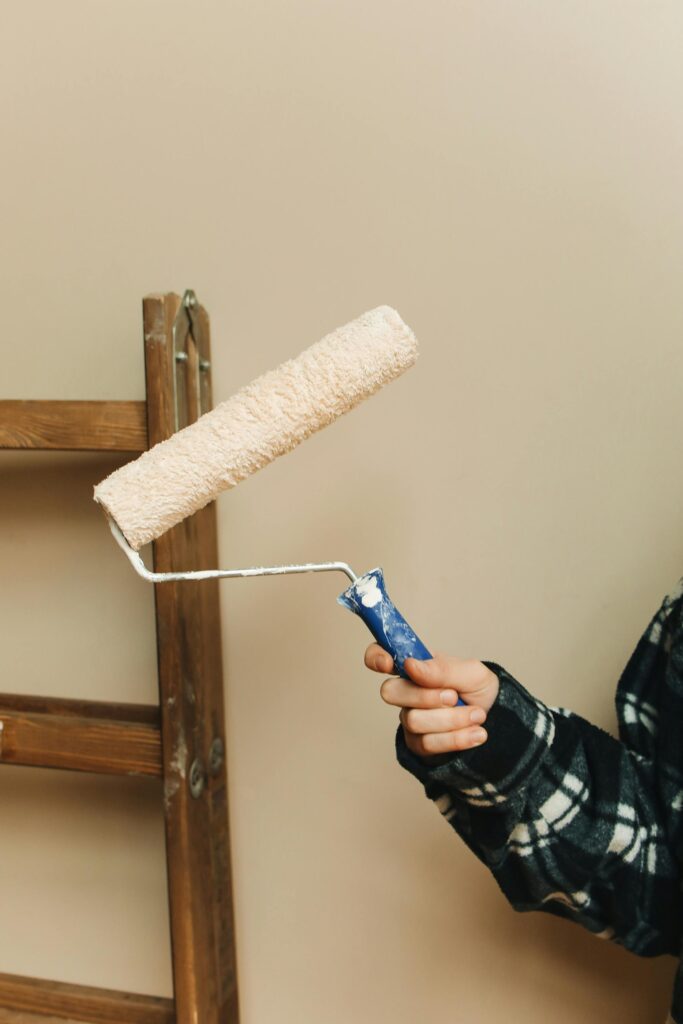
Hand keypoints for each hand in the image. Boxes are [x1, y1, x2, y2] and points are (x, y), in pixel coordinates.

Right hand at [365, 644, 499, 758]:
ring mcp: (410, 718)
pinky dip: (457, 738)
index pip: (379, 655)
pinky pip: (427, 743)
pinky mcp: (419, 744)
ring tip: (477, 715)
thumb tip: (410, 665)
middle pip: (390, 692)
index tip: (389, 664)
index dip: (376, 657)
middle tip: (454, 696)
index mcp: (415, 666)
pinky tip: (476, 734)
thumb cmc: (478, 689)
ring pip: (414, 720)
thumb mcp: (471, 672)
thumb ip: (441, 669)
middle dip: (425, 696)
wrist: (497, 719)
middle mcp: (406, 692)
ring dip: (451, 719)